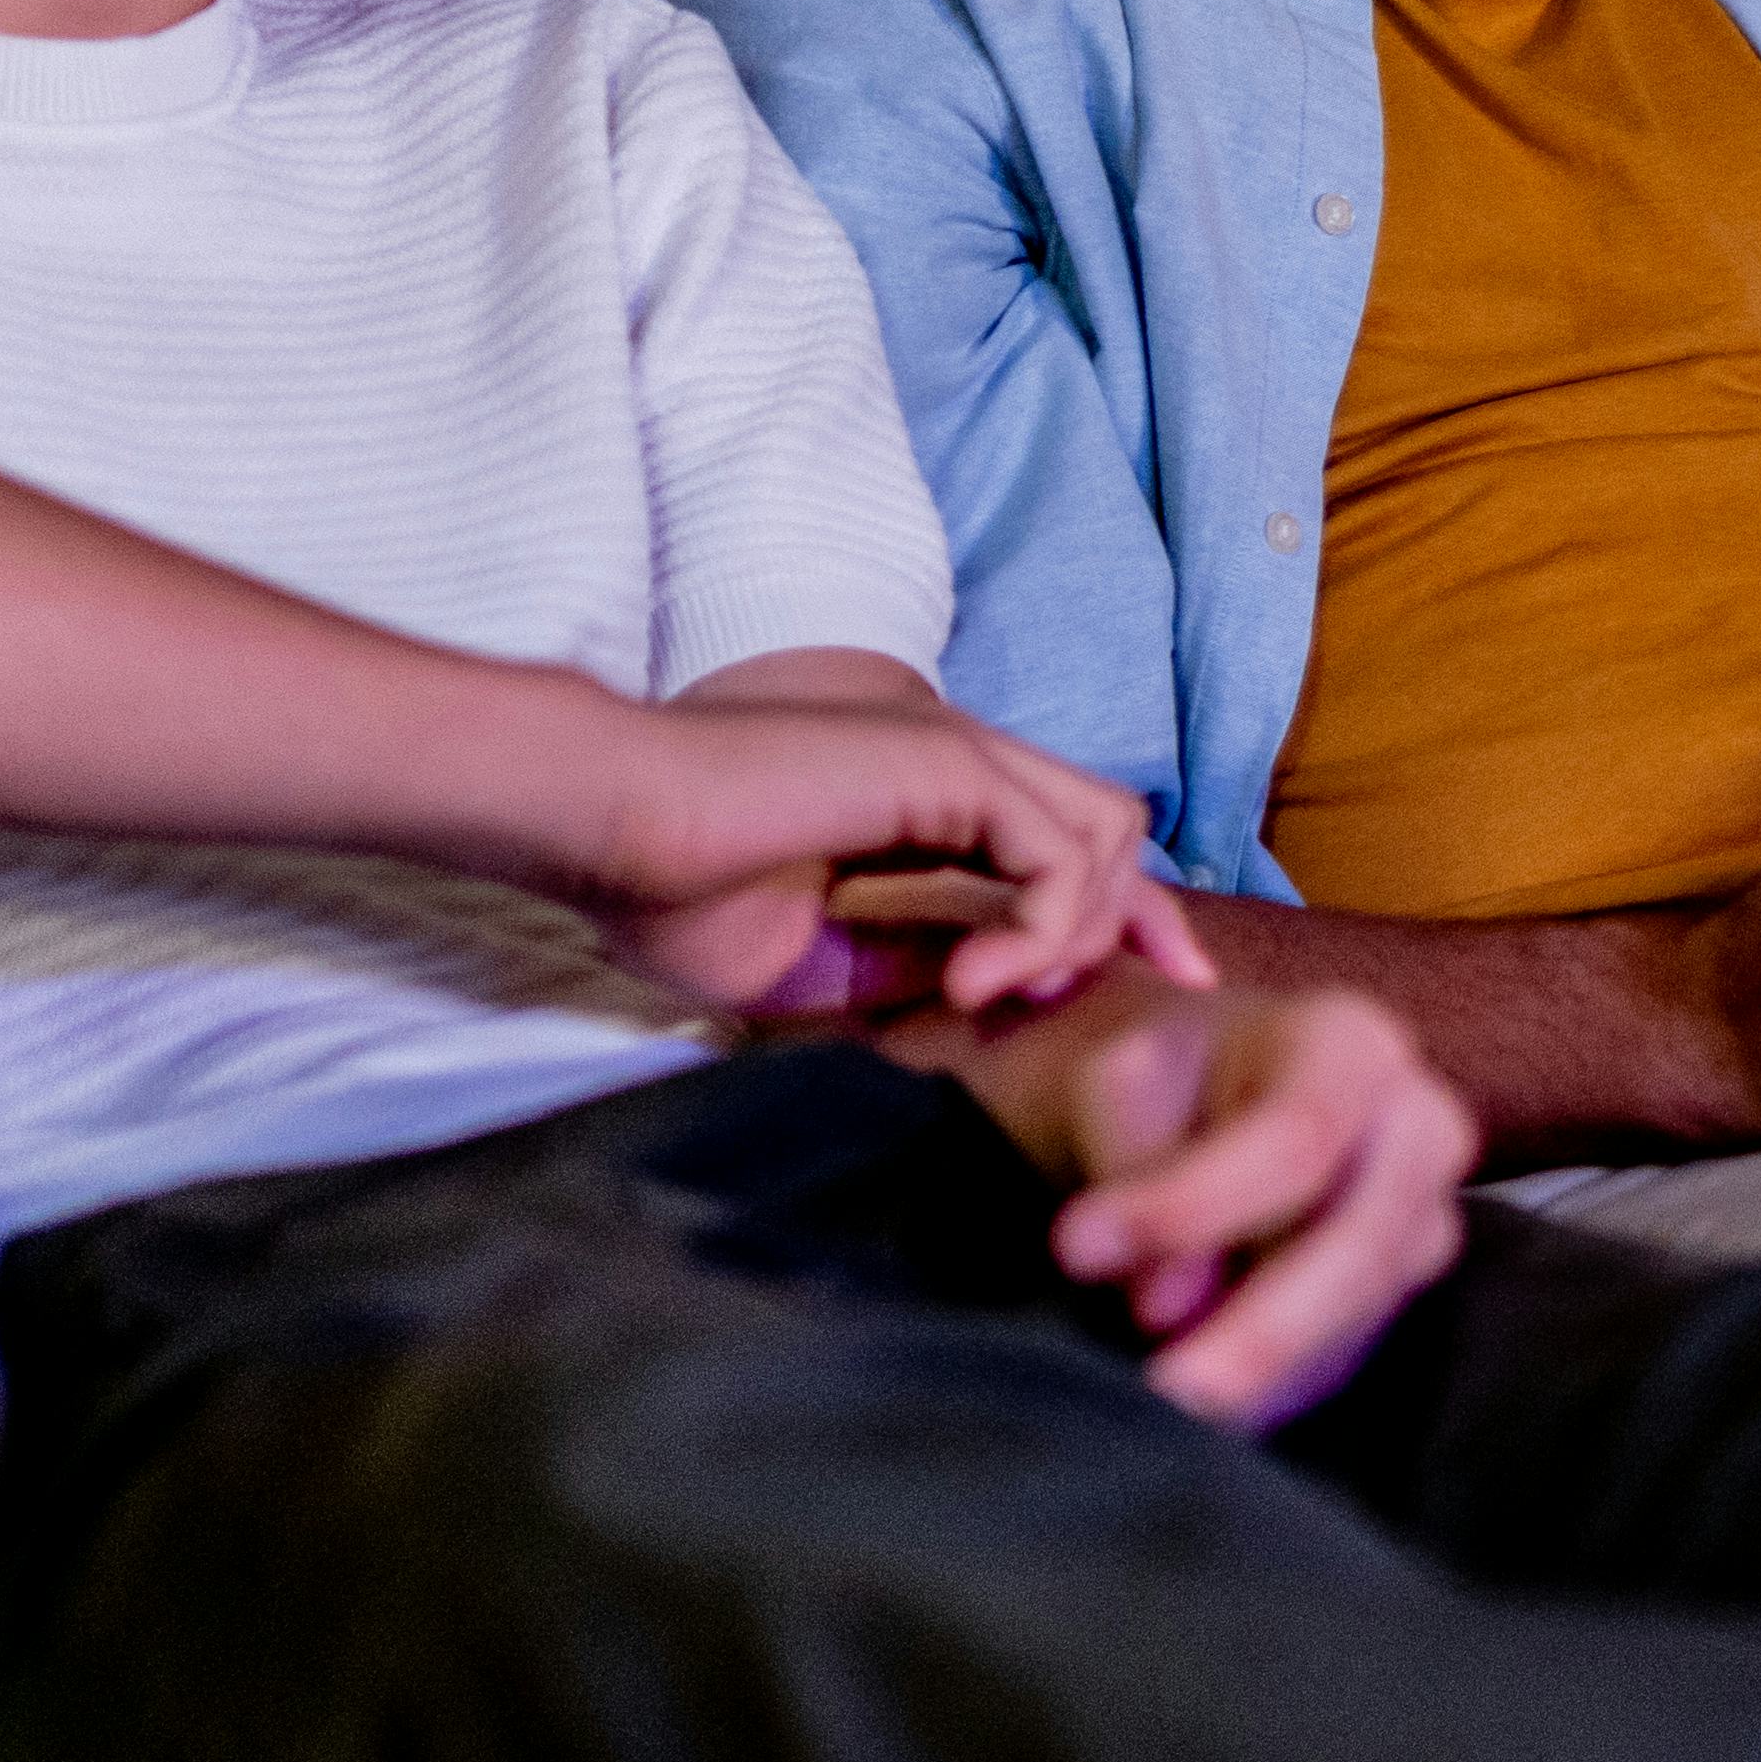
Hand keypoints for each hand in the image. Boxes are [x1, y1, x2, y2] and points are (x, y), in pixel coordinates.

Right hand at [567, 693, 1202, 1022]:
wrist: (605, 827)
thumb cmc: (674, 892)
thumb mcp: (824, 961)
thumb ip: (916, 964)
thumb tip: (1003, 995)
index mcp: (927, 797)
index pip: (1070, 845)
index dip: (1121, 917)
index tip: (1154, 991)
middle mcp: (957, 762)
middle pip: (1114, 833)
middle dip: (1131, 926)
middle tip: (1058, 1008)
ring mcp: (958, 753)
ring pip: (1105, 838)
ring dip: (1069, 937)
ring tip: (981, 996)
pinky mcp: (950, 763)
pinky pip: (1060, 856)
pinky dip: (1039, 932)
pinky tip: (971, 981)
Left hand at [908, 971, 1476, 1426]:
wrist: (1198, 1102)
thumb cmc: (1159, 1080)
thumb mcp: (1121, 1079)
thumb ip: (1137, 1168)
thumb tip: (1168, 1306)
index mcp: (1352, 1042)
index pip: (1294, 1136)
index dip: (1191, 1203)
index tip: (1075, 1247)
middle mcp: (1420, 1128)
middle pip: (1357, 1245)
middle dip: (1257, 1328)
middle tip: (1160, 1388)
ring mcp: (1425, 1220)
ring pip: (1357, 1317)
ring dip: (1259, 1371)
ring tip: (1161, 1397)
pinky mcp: (1399, 1297)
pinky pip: (1346, 1359)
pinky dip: (1271, 1388)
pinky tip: (1208, 1399)